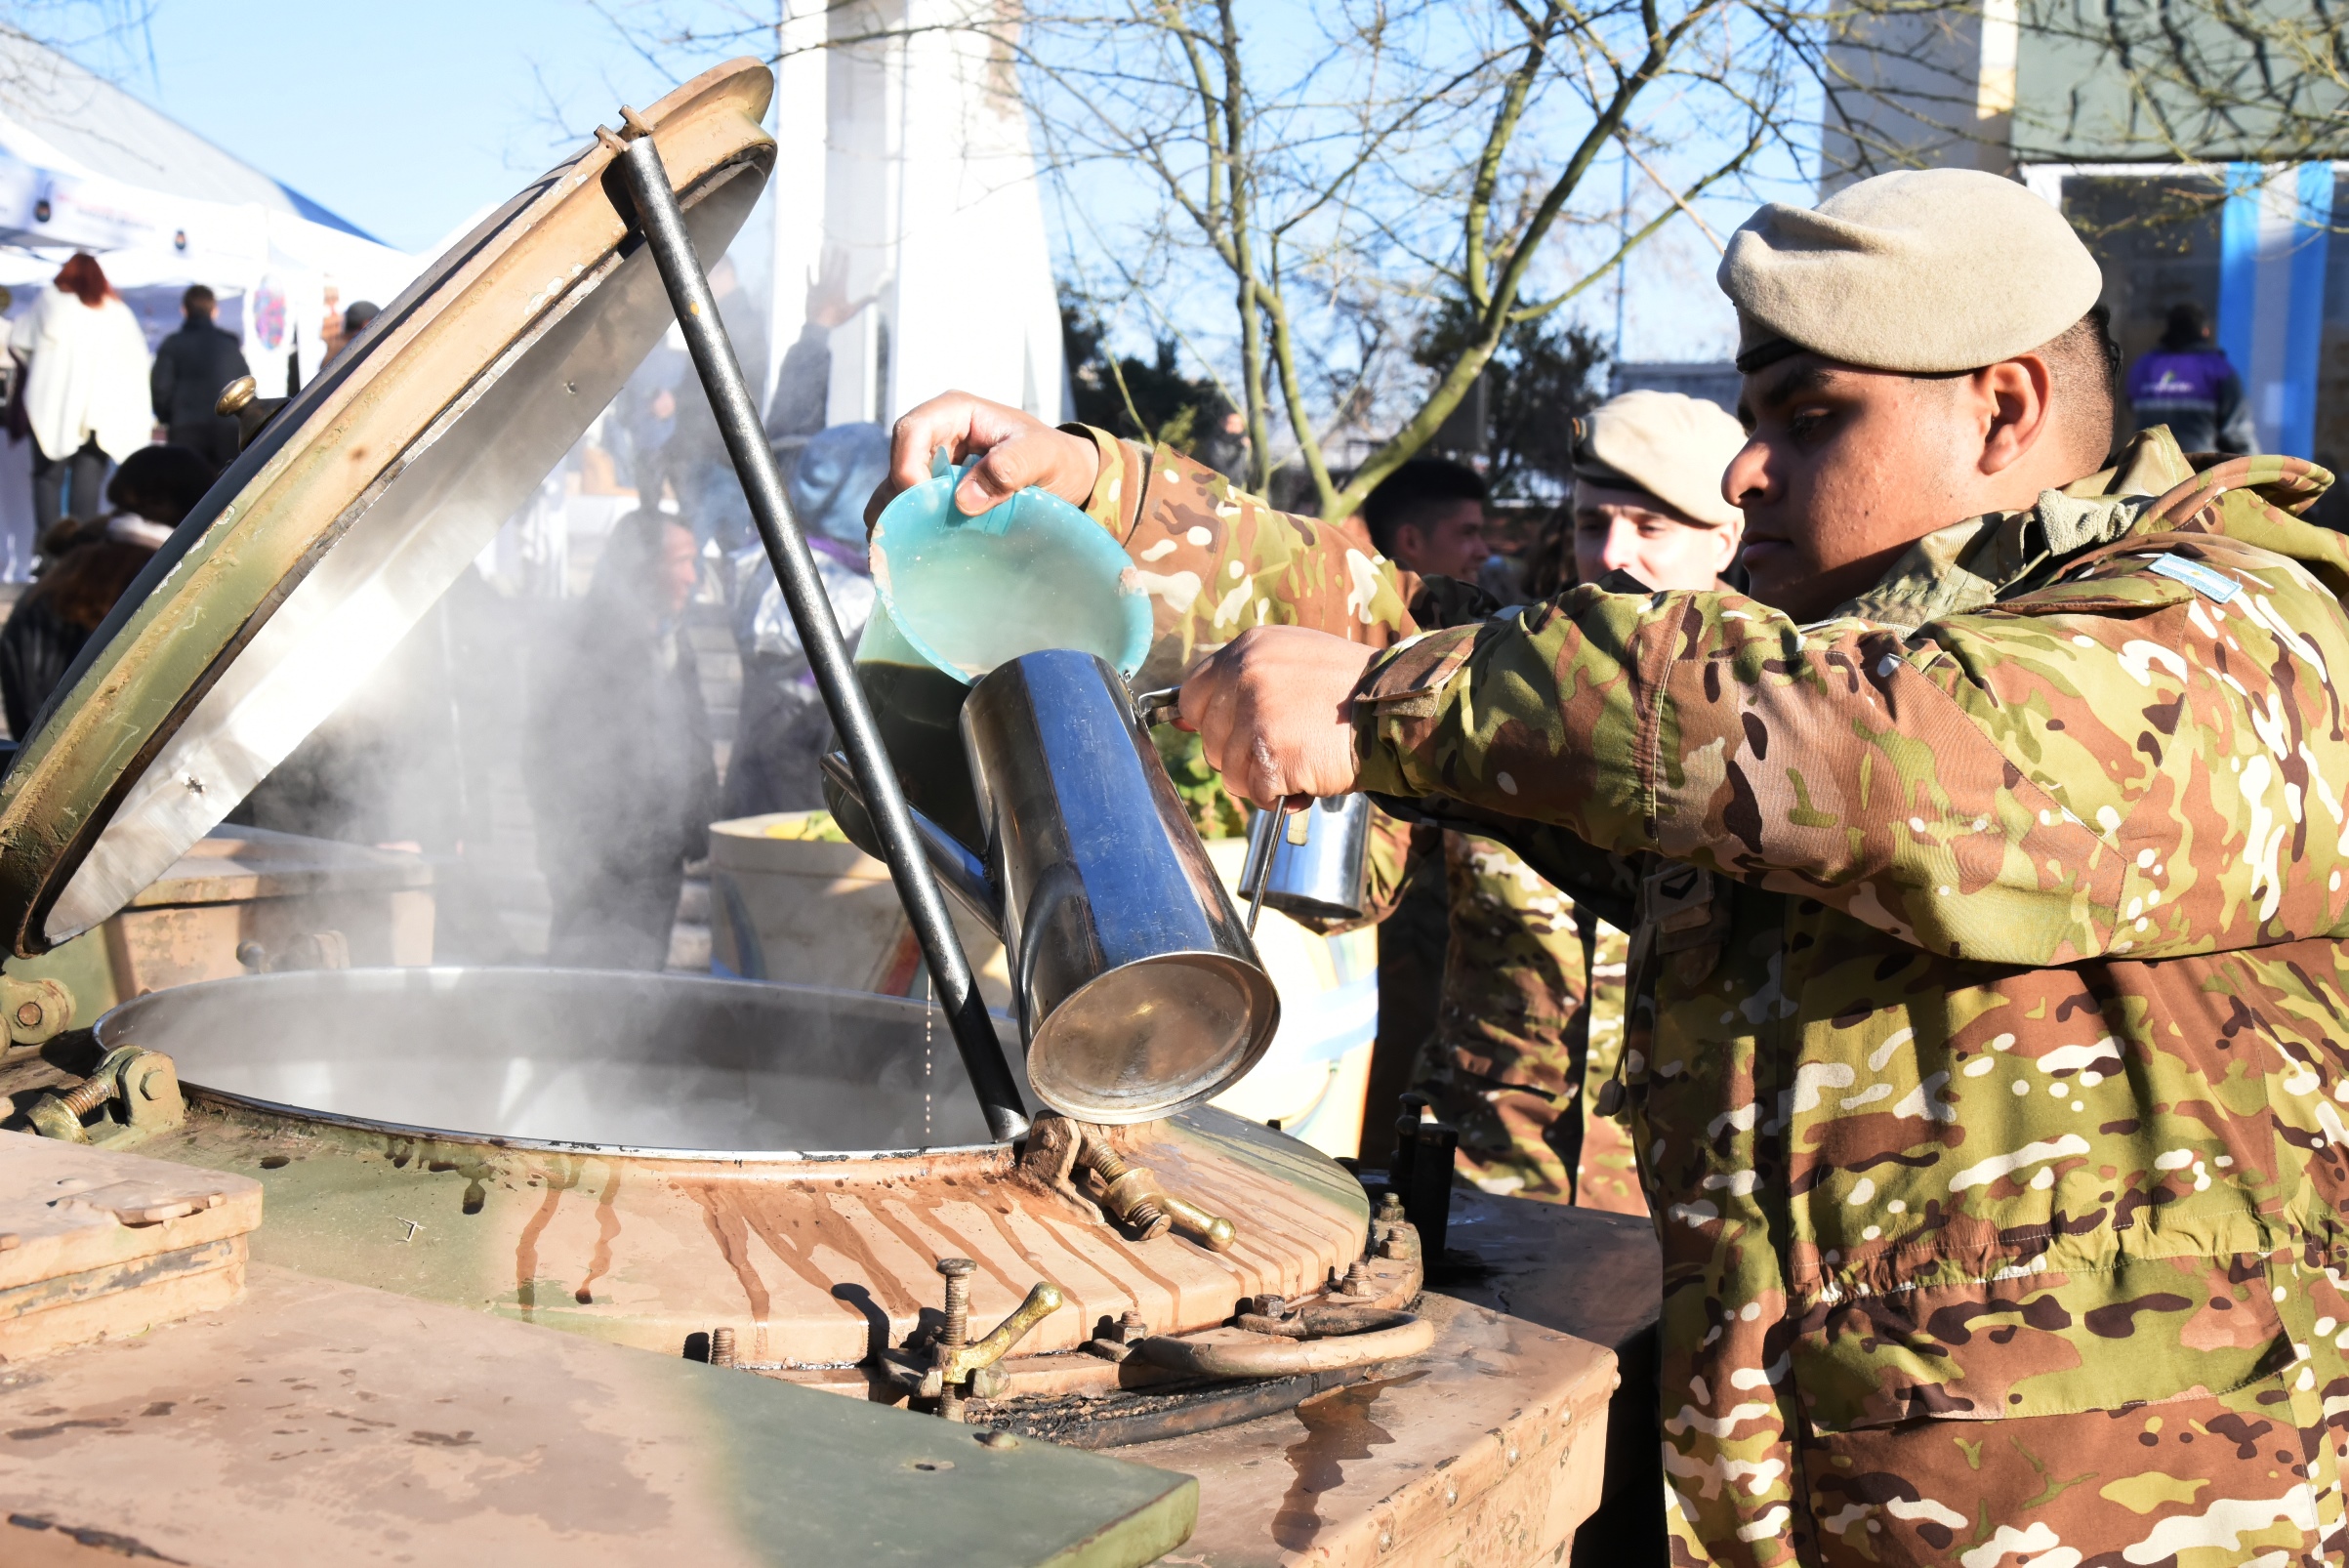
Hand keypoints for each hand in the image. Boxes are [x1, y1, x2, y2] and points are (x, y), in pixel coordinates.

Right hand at [865, 391, 1100, 529]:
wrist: (1067, 477)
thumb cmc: (1056, 458)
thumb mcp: (1042, 456)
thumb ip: (1010, 468)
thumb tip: (963, 500)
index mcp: (956, 412)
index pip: (912, 430)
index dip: (907, 465)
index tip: (922, 503)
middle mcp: (937, 435)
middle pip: (897, 462)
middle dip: (901, 499)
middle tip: (913, 534)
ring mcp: (933, 464)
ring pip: (895, 489)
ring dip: (900, 517)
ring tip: (910, 547)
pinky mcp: (935, 492)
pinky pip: (908, 508)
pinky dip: (908, 528)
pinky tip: (917, 549)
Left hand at [1178, 626, 1376, 806]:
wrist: (1394, 708)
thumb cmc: (1349, 688)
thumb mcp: (1292, 660)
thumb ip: (1242, 682)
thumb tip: (1179, 720)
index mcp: (1248, 649)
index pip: (1193, 697)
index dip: (1214, 724)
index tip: (1238, 733)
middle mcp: (1245, 676)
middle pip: (1212, 741)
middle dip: (1244, 755)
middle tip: (1289, 743)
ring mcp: (1256, 715)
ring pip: (1230, 772)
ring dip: (1263, 778)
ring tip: (1303, 757)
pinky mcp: (1269, 755)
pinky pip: (1256, 793)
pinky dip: (1281, 795)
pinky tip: (1309, 775)